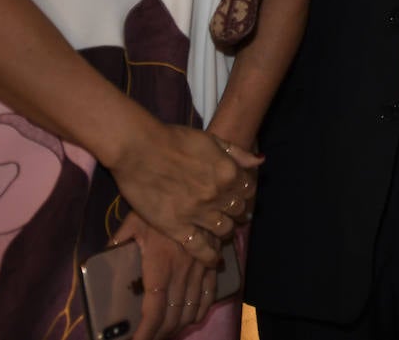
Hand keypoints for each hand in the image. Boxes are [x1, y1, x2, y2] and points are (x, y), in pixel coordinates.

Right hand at [109, 123, 260, 266]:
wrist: (138, 149)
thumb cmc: (173, 139)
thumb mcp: (210, 139)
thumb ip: (236, 153)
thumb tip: (259, 162)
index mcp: (228, 172)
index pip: (248, 189)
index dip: (243, 192)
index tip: (237, 194)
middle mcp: (217, 195)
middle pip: (237, 210)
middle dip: (236, 210)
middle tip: (228, 211)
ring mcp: (198, 213)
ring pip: (224, 229)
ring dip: (225, 229)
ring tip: (220, 229)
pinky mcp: (177, 228)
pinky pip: (201, 248)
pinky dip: (210, 256)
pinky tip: (214, 260)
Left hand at [113, 213, 218, 339]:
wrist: (194, 183)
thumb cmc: (158, 201)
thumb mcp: (133, 222)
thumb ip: (118, 244)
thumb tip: (103, 259)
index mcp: (160, 264)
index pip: (154, 310)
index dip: (146, 333)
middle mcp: (183, 271)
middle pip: (173, 315)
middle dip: (159, 333)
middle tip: (147, 337)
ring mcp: (201, 267)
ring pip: (191, 309)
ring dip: (178, 326)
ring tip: (164, 331)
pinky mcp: (213, 260)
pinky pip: (209, 293)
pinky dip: (200, 310)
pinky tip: (191, 317)